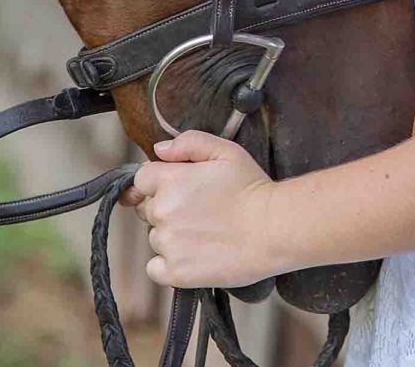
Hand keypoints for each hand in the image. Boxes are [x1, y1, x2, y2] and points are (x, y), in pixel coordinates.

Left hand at [120, 131, 279, 287]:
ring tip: (204, 230)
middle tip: (199, 208)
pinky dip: (167, 263)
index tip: (177, 186)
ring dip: (171, 234)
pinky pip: (154, 267)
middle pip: (148, 208)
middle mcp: (163, 212)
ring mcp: (167, 244)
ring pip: (155, 236)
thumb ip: (189, 142)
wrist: (273, 228)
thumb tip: (160, 150)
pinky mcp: (175, 272)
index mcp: (170, 180)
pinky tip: (192, 253)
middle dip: (167, 206)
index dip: (157, 181)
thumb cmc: (251, 188)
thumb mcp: (225, 151)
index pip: (141, 180)